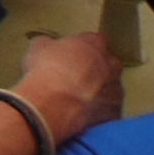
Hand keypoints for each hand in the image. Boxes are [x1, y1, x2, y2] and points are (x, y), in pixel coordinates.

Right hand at [16, 31, 123, 145]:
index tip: (69, 55)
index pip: (93, 41)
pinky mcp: (114, 113)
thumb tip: (48, 47)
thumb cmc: (47, 71)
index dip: (80, 49)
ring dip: (97, 92)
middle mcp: (111, 65)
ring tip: (74, 99)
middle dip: (94, 70)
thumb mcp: (38, 48)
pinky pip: (108, 111)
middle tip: (73, 77)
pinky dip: (97, 112)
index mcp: (94, 44)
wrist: (54, 105)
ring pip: (109, 89)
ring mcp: (115, 90)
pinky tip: (80, 114)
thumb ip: (49, 44)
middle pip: (107, 64)